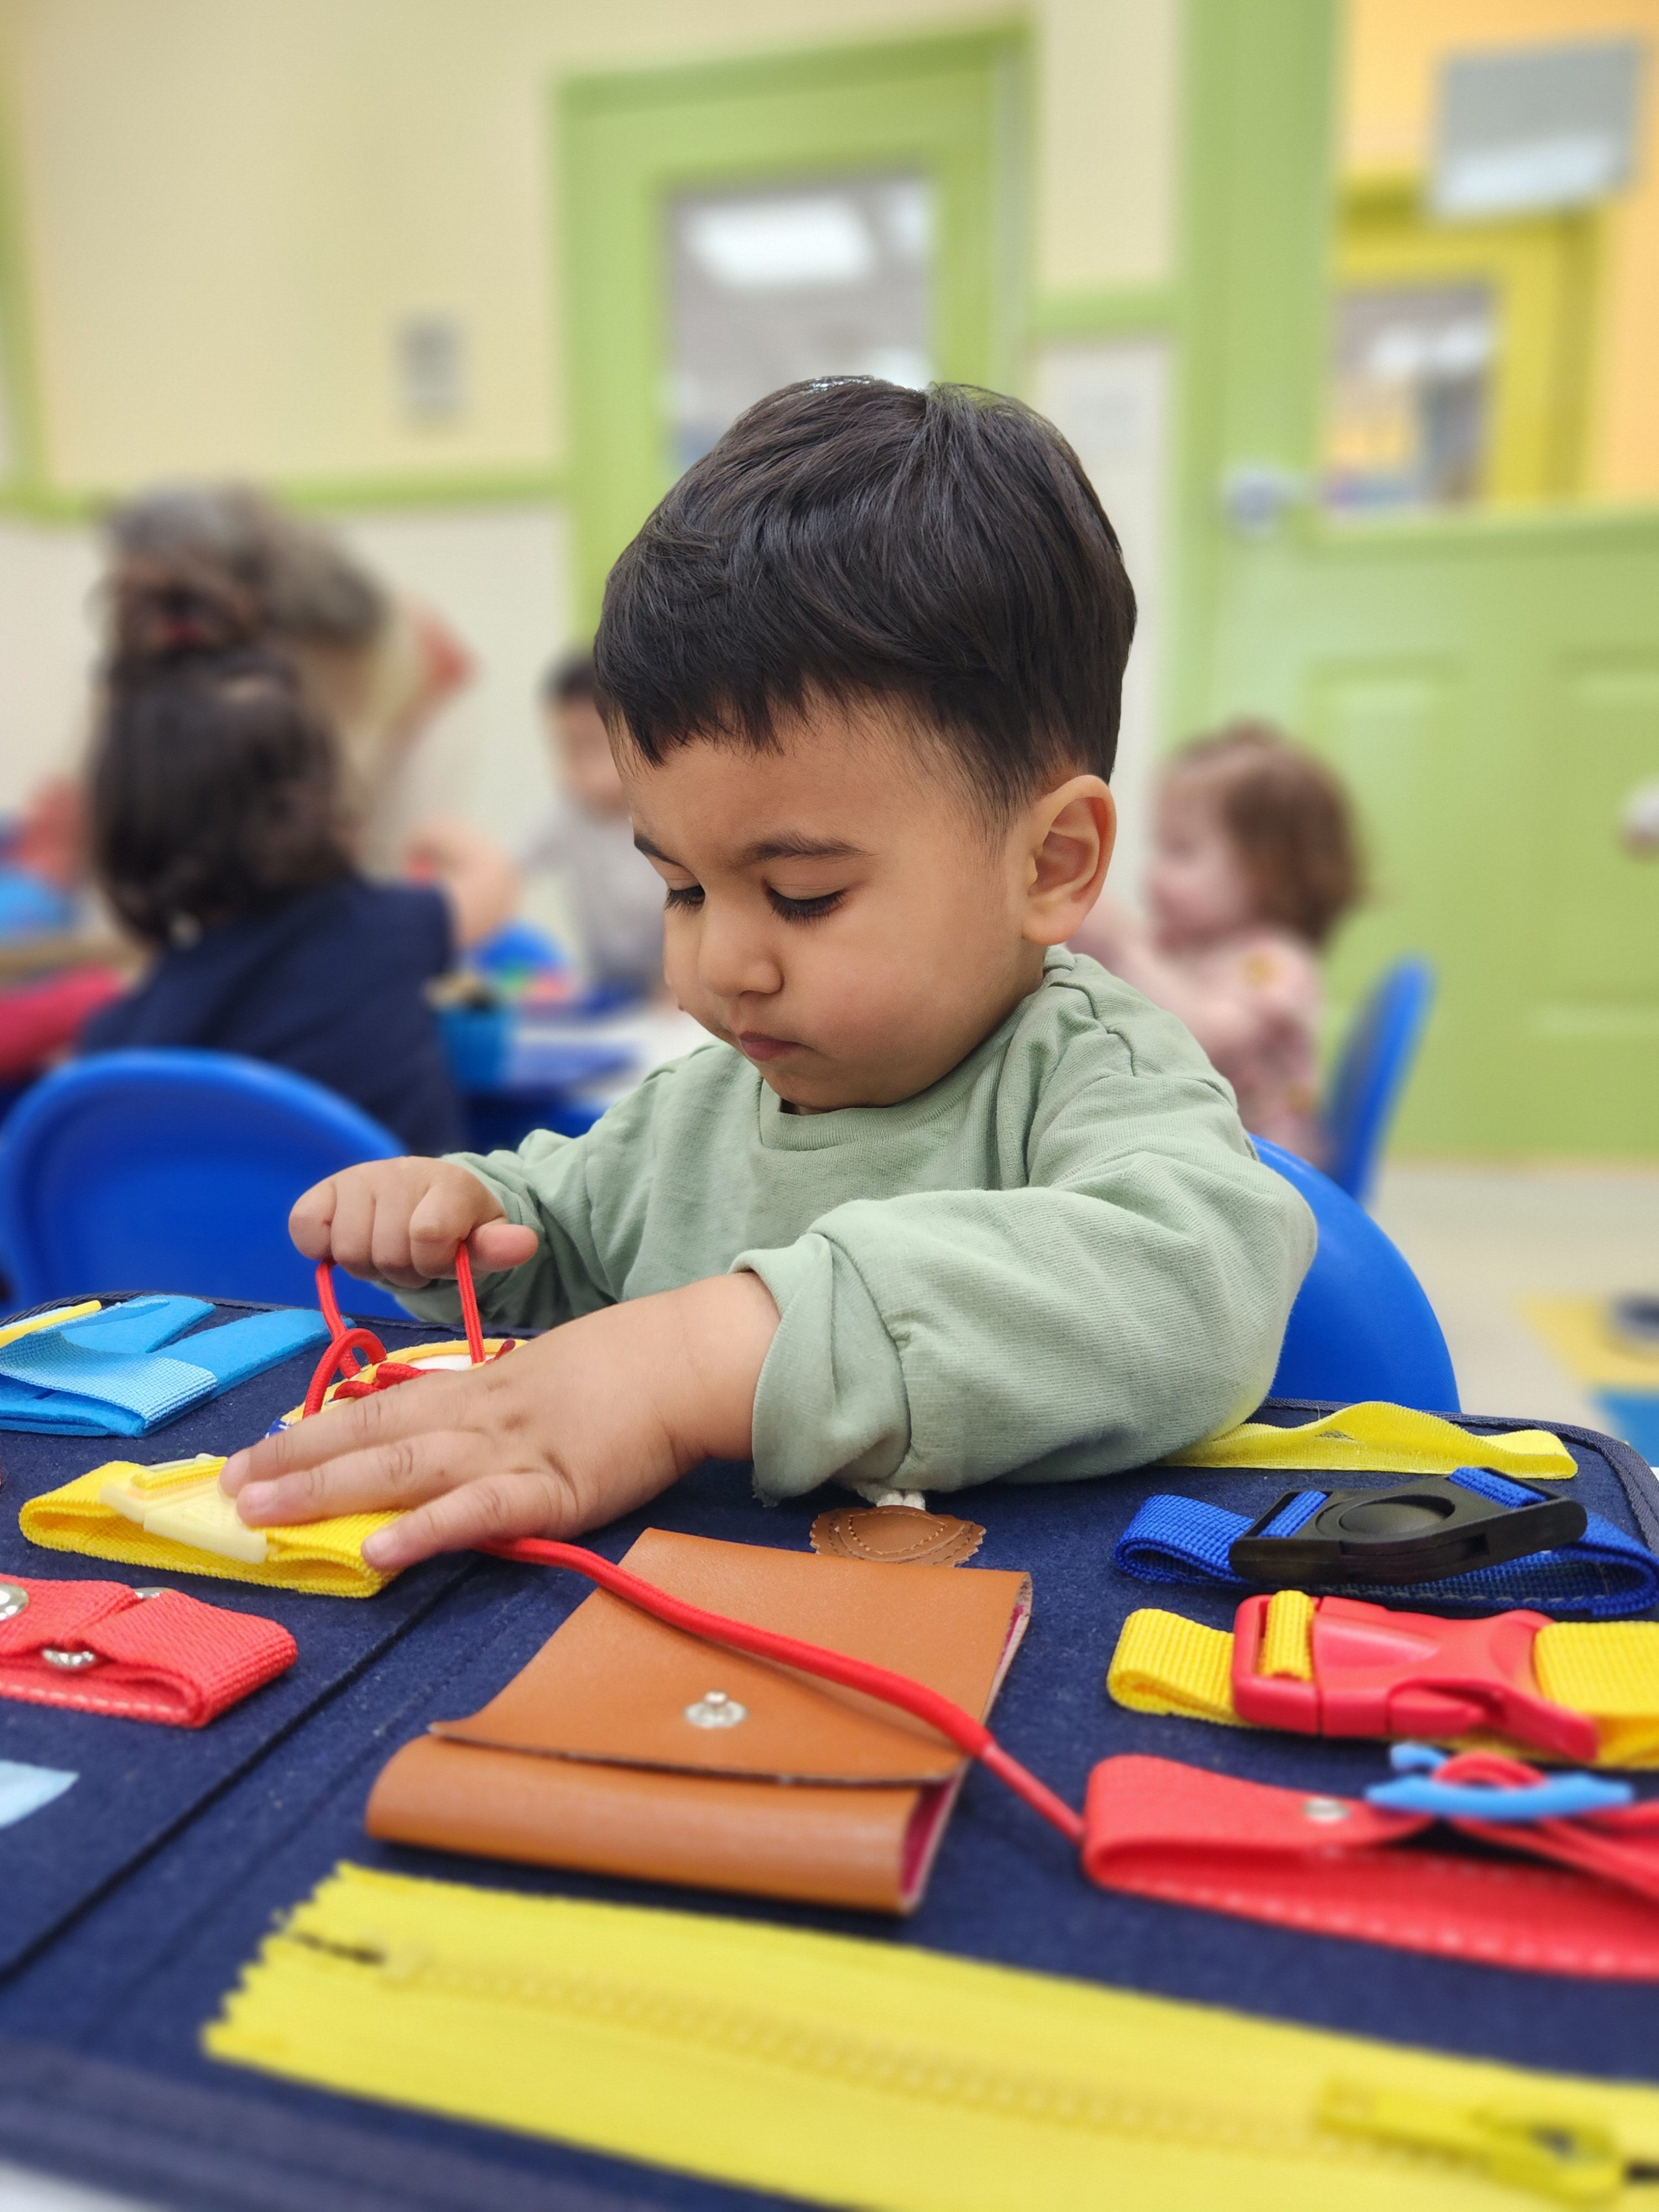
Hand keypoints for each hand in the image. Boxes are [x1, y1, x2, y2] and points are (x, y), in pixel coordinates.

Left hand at [219, 1273, 779, 1566]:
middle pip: (371, 1438)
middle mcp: (477, 1417)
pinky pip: (481, 1513)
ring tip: (269, 1515)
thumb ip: (488, 1410)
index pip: (376, 1410)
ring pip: (404, 1470)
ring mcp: (511, 1452)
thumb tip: (436, 1437)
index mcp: (476, 1391)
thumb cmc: (621, 1371)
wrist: (685, 1359)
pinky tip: (384, 1552)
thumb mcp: (539, 1379)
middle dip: (293, 1465)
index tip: (251, 1454)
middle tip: (229, 1491)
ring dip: (329, 1491)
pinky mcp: (552, 1489)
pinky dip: (429, 1531)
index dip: (310, 1432)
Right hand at [289, 1158, 538, 1288]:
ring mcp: (358, 1178)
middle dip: (402, 1269)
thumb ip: (499, 1247)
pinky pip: (304, 1226)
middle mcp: (400, 1172)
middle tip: (412, 1260)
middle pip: (385, 1251)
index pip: (429, 1235)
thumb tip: (524, 1244)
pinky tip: (345, 1240)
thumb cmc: (456, 1229)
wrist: (423, 1201)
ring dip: (367, 1264)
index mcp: (447, 1183)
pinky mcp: (322, 1191)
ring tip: (384, 1250)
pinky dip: (320, 1246)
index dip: (433, 1262)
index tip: (441, 1260)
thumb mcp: (482, 1241)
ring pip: (347, 1249)